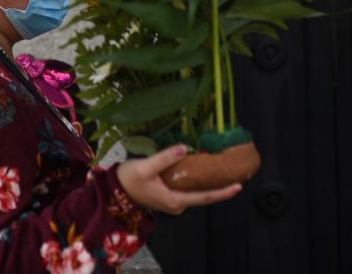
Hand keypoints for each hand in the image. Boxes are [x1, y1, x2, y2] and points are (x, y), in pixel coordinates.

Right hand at [115, 144, 241, 214]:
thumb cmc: (128, 179)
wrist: (112, 191)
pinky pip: (187, 189)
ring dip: (205, 181)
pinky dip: (194, 179)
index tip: (238, 187)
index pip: (205, 198)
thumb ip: (165, 158)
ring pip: (194, 191)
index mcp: (175, 200)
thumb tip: (185, 148)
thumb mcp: (145, 167)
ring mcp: (173, 202)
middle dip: (218, 185)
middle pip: (203, 195)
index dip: (223, 192)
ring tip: (217, 167)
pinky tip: (197, 167)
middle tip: (231, 171)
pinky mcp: (168, 196)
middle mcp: (177, 204)